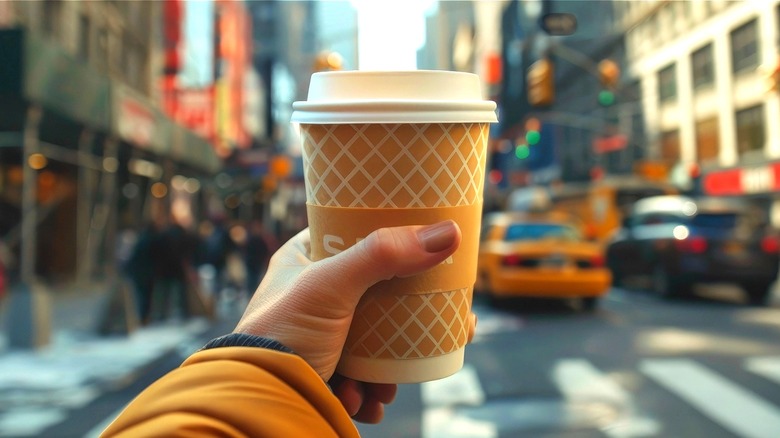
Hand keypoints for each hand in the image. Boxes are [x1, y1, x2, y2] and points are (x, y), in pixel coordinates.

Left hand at [234, 220, 476, 422]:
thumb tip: (448, 233)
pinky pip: (359, 379)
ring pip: (372, 341)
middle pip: (373, 294)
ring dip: (387, 365)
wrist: (258, 401)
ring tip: (388, 382)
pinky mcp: (322, 373)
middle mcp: (309, 297)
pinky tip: (368, 400)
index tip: (418, 246)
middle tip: (427, 324)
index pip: (349, 237)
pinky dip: (369, 391)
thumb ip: (384, 255)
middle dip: (400, 316)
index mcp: (301, 262)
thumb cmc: (281, 335)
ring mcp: (316, 337)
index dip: (385, 241)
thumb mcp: (331, 286)